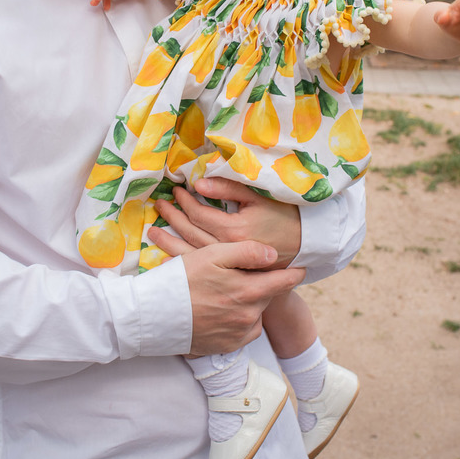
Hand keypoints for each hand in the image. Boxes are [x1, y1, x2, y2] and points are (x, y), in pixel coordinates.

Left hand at [151, 178, 301, 267]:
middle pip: (191, 233)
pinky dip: (182, 260)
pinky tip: (168, 256)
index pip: (200, 214)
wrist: (305, 246)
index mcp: (235, 231)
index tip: (177, 191)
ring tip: (154, 230)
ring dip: (171, 241)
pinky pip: (201, 267)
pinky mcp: (232, 274)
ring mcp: (230, 266)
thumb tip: (199, 184)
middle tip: (160, 205)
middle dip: (173, 218)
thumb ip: (228, 189)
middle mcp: (229, 251)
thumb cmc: (283, 215)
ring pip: (192, 253)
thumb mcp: (258, 197)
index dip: (186, 201)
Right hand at [151, 233, 305, 355]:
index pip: (283, 282)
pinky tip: (221, 310)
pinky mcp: (225, 346)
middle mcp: (249, 317)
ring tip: (228, 292)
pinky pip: (242, 331)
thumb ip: (248, 252)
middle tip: (247, 274)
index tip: (302, 268)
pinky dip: (238, 320)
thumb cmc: (182, 279)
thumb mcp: (213, 254)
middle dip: (262, 285)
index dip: (294, 273)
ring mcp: (237, 334)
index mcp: (250, 292)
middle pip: (267, 297)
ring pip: (255, 314)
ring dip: (249, 303)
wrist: (153, 315)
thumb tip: (274, 255)